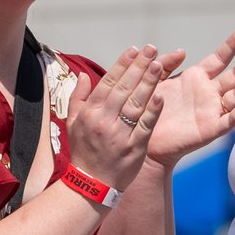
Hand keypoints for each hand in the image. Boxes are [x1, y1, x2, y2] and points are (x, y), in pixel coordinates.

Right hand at [63, 47, 171, 190]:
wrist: (90, 185)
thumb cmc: (83, 153)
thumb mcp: (73, 124)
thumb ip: (78, 98)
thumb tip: (84, 76)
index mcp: (90, 113)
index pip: (108, 83)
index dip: (122, 65)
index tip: (134, 50)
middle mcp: (104, 121)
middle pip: (124, 89)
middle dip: (139, 67)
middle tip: (151, 50)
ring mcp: (120, 135)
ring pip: (136, 103)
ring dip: (148, 82)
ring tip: (159, 65)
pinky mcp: (134, 148)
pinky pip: (145, 126)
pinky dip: (153, 110)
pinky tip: (161, 95)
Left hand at [146, 29, 234, 163]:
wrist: (143, 137)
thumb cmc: (148, 109)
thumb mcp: (155, 80)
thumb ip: (166, 64)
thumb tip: (182, 51)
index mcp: (197, 78)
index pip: (220, 58)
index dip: (231, 46)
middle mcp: (209, 93)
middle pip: (234, 75)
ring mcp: (212, 111)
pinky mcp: (210, 129)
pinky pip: (228, 121)